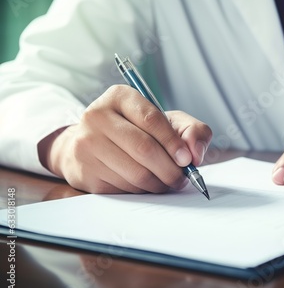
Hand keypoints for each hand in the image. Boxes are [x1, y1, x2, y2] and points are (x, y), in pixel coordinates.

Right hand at [38, 85, 211, 192]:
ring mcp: (86, 144)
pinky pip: (123, 188)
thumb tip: (195, 152)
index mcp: (120, 96)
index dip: (173, 143)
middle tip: (181, 178)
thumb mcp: (169, 122)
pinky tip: (145, 183)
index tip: (187, 159)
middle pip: (144, 149)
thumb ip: (192, 130)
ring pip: (135, 173)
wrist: (95, 145)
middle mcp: (97, 116)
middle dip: (170, 169)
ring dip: (158, 183)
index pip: (152, 119)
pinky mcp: (84, 171)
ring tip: (166, 181)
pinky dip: (141, 191)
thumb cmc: (138, 131)